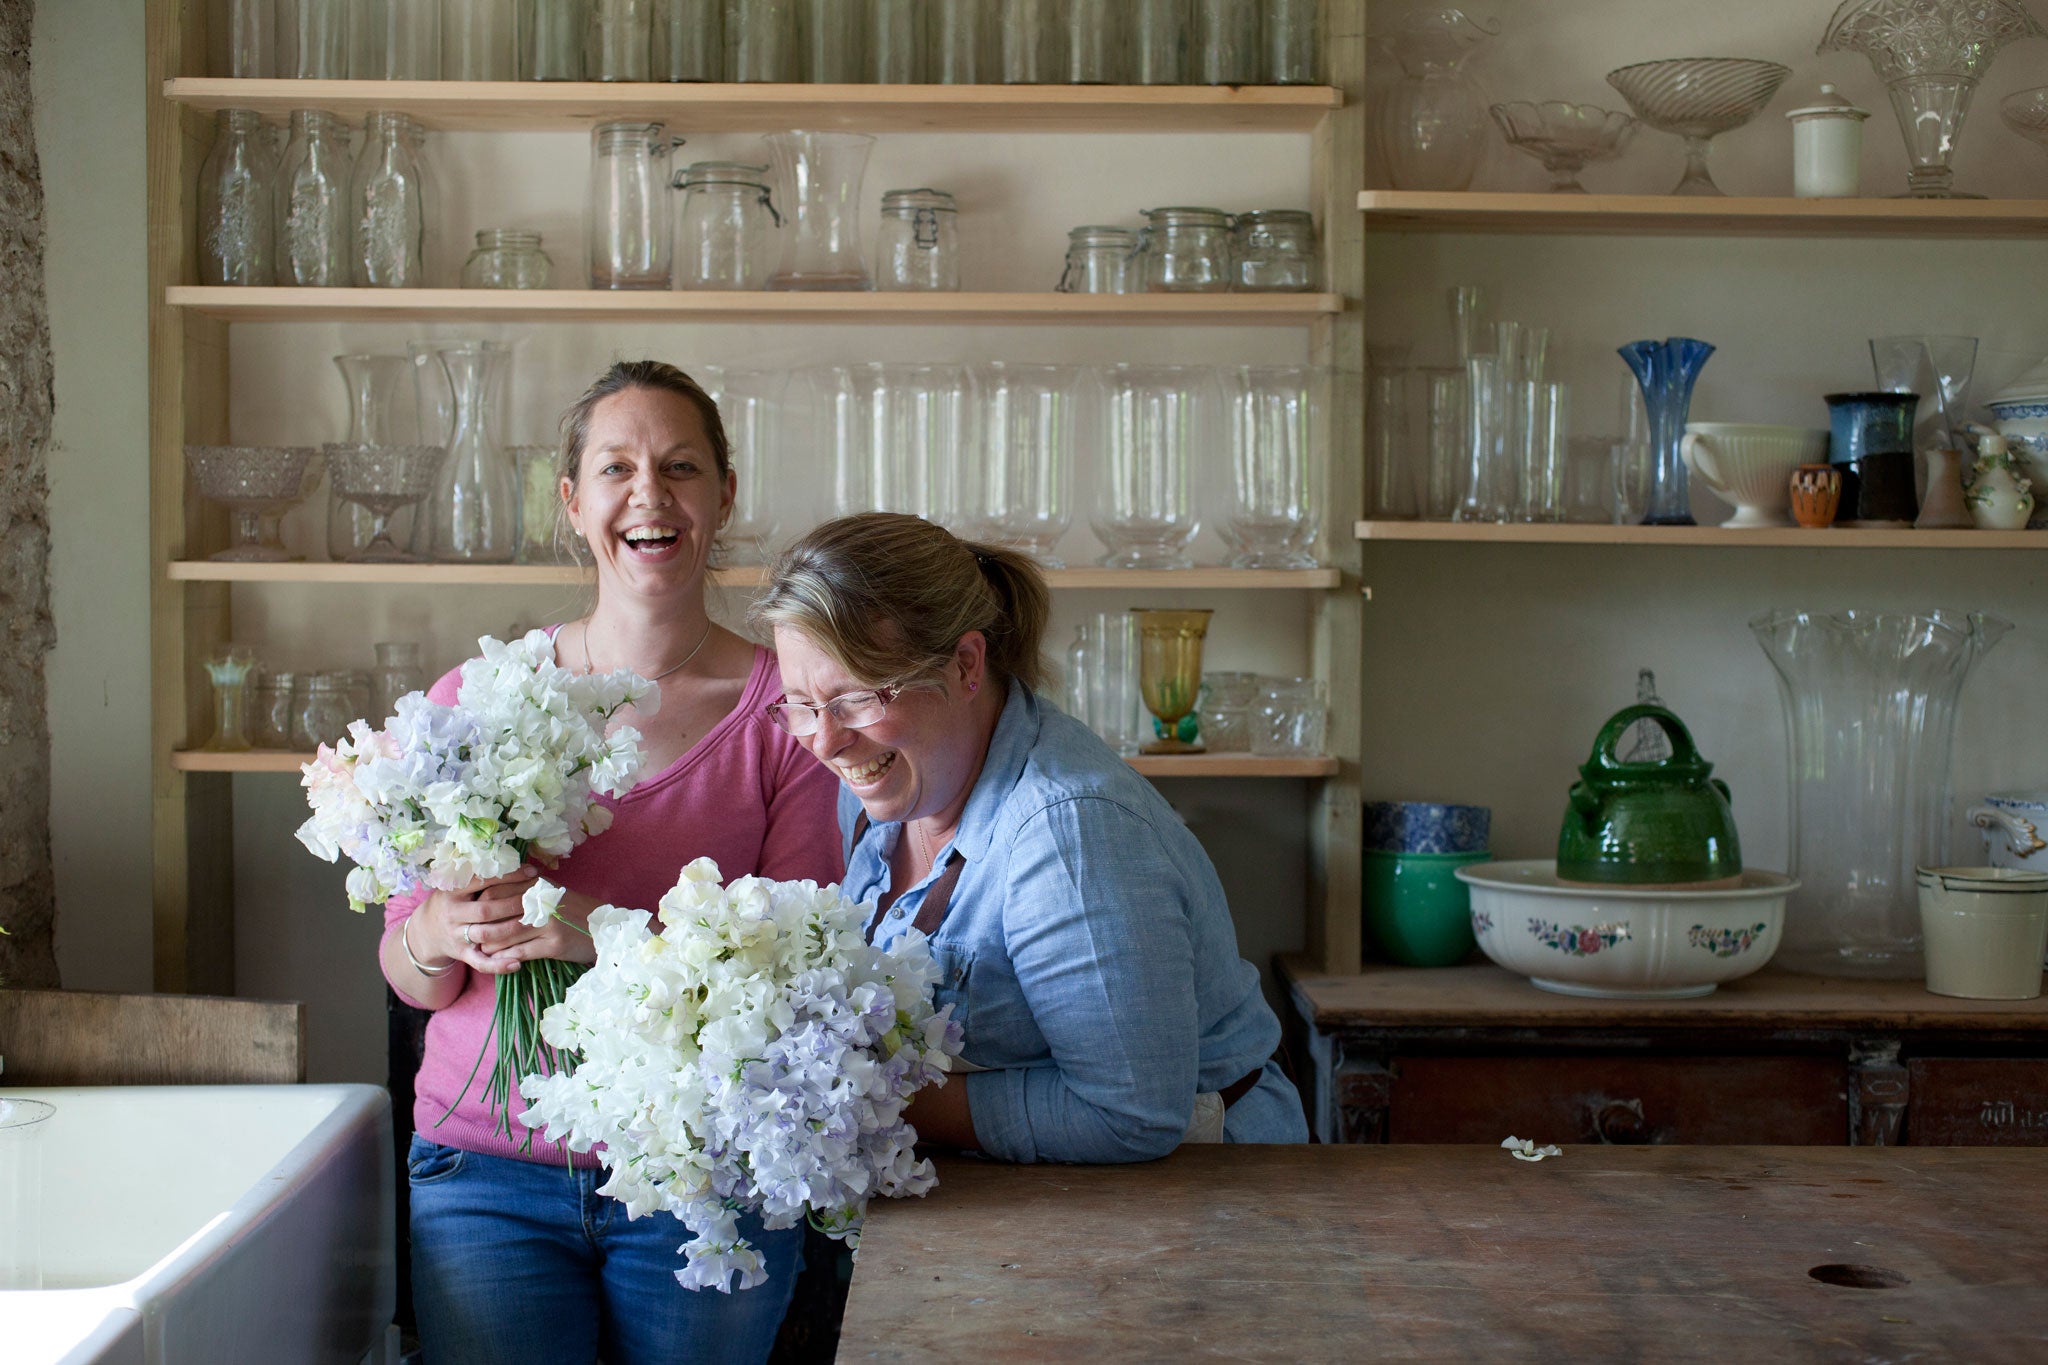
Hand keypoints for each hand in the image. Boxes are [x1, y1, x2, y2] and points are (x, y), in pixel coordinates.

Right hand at [413, 866, 539, 974]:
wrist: (426, 931)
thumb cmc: (453, 902)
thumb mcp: (458, 885)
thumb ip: (480, 876)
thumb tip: (515, 859)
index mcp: (453, 891)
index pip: (482, 881)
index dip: (508, 876)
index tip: (532, 872)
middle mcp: (453, 913)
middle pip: (485, 910)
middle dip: (513, 904)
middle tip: (537, 900)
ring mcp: (456, 935)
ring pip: (485, 935)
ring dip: (510, 930)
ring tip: (533, 924)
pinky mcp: (461, 954)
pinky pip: (479, 962)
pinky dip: (498, 965)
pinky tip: (517, 964)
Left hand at [471, 884, 601, 973]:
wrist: (606, 928)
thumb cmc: (576, 911)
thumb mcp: (552, 894)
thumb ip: (526, 891)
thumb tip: (492, 898)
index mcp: (537, 885)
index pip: (496, 890)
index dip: (479, 904)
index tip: (472, 914)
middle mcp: (541, 901)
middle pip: (497, 911)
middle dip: (480, 925)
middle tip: (470, 935)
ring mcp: (548, 923)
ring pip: (506, 933)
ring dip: (490, 944)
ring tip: (482, 949)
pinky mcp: (554, 944)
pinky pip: (521, 952)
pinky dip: (506, 958)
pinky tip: (500, 961)